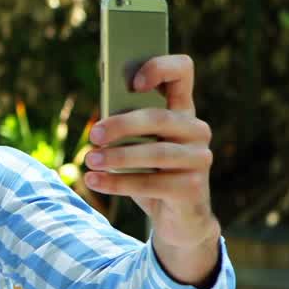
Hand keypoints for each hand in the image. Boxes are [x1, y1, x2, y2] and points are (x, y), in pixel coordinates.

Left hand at [83, 54, 220, 283]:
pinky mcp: (193, 188)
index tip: (133, 82)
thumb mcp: (136, 146)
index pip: (182, 72)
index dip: (160, 68)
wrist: (177, 219)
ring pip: (155, 153)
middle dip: (122, 125)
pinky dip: (117, 183)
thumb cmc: (149, 174)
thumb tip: (99, 122)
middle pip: (160, 118)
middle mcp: (197, 130)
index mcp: (182, 110)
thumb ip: (124, 128)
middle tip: (93, 135)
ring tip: (89, 160)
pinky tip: (93, 181)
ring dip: (117, 157)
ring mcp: (199, 159)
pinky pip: (151, 184)